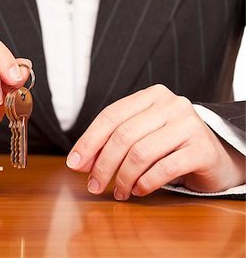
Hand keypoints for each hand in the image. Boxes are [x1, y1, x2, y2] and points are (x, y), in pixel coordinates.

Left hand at [66, 84, 244, 200]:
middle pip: (123, 135)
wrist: (213, 156)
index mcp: (150, 96)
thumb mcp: (139, 136)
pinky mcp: (203, 148)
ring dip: (123, 177)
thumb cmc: (168, 146)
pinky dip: (145, 183)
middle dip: (103, 165)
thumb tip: (77, 162)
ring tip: (119, 191)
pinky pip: (164, 168)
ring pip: (141, 152)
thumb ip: (110, 143)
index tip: (74, 164)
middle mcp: (171, 104)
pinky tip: (138, 190)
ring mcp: (189, 124)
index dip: (88, 142)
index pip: (110, 116)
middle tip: (94, 186)